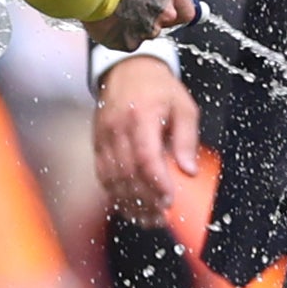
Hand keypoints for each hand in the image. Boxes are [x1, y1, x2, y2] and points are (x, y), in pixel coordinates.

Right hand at [87, 0, 196, 52]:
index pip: (188, 13)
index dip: (179, 14)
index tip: (174, 16)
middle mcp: (164, 14)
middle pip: (162, 24)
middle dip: (148, 19)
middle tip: (130, 9)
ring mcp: (148, 31)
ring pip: (143, 34)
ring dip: (131, 28)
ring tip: (114, 13)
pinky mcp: (130, 44)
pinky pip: (126, 43)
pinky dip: (117, 36)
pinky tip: (107, 23)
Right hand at [94, 57, 201, 225]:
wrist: (127, 69)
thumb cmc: (160, 90)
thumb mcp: (184, 107)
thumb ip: (186, 140)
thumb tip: (189, 171)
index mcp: (142, 116)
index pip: (145, 156)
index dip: (157, 182)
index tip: (170, 200)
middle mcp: (118, 128)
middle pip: (127, 172)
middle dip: (145, 199)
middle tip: (161, 216)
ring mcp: (104, 137)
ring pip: (112, 178)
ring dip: (130, 203)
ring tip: (149, 218)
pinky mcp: (97, 144)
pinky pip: (103, 175)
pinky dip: (115, 195)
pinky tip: (131, 207)